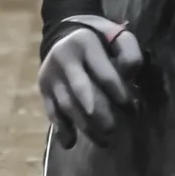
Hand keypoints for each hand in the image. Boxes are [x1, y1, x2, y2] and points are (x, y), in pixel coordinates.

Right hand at [39, 15, 143, 148]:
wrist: (65, 33)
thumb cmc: (100, 39)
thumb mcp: (118, 37)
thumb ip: (129, 54)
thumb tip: (129, 77)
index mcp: (85, 43)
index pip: (104, 74)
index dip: (119, 94)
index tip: (131, 109)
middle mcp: (63, 58)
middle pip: (82, 91)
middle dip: (99, 114)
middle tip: (113, 131)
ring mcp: (50, 74)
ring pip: (67, 104)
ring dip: (84, 126)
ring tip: (103, 141)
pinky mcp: (42, 87)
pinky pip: (51, 110)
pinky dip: (61, 128)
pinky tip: (70, 143)